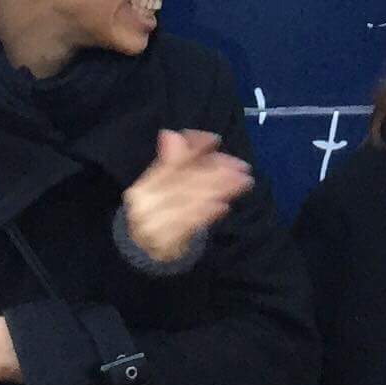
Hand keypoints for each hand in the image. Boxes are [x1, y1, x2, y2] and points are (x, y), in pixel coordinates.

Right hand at [123, 127, 252, 268]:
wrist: (144, 250)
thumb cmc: (158, 209)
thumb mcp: (163, 184)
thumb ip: (173, 161)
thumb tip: (171, 134)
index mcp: (142, 187)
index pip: (169, 164)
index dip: (193, 149)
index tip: (215, 139)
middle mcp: (145, 206)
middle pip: (185, 182)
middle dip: (216, 171)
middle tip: (242, 166)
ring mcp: (154, 226)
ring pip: (192, 202)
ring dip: (221, 190)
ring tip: (243, 182)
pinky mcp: (167, 245)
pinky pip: (191, 225)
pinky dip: (208, 214)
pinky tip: (224, 206)